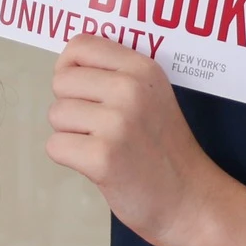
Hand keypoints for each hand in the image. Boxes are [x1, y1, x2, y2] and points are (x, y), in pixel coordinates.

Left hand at [45, 35, 225, 245]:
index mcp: (142, 68)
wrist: (190, 200)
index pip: (80, 45)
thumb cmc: (163, 150)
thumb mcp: (153, 95)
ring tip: (104, 146)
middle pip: (61, 81)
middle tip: (101, 128)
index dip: (70, 67)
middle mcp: (130, 89)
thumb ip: (116, 74)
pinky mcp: (102, 157)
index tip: (82, 90)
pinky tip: (98, 164)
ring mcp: (117, 123)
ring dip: (72, 134)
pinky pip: (55, 145)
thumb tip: (65, 65)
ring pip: (56, 114)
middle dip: (72, 107)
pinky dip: (70, 158)